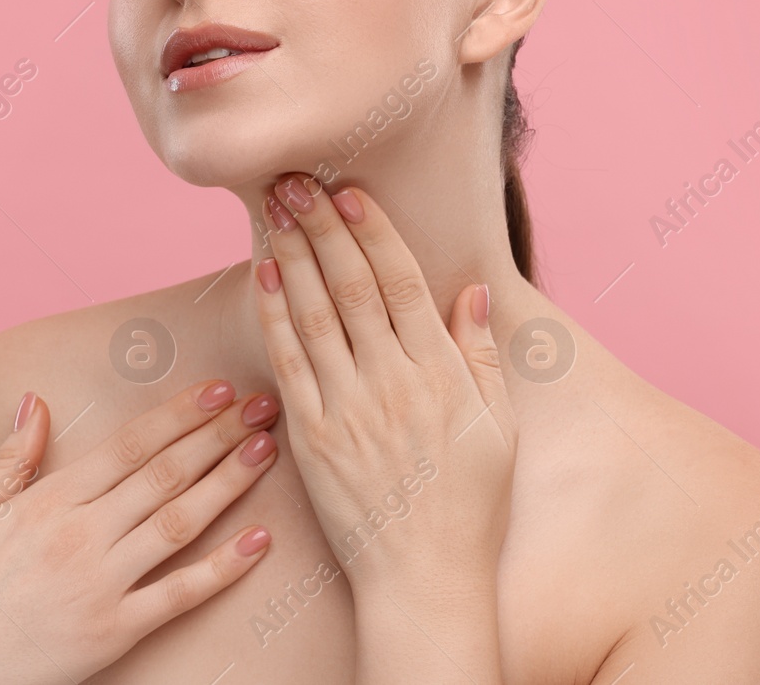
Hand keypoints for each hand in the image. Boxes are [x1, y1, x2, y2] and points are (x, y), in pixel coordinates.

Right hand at [0, 381, 281, 684]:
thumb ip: (10, 458)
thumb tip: (36, 401)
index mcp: (45, 502)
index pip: (128, 445)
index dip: (178, 414)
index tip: (218, 388)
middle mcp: (78, 535)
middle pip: (164, 474)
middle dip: (218, 435)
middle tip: (263, 406)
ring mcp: (98, 584)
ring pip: (179, 522)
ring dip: (228, 483)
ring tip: (265, 451)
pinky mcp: (111, 633)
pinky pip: (178, 596)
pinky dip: (223, 569)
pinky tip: (258, 542)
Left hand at [252, 175, 518, 601]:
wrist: (424, 578)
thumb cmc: (469, 503)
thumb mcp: (495, 426)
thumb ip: (479, 355)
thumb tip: (469, 291)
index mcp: (439, 373)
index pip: (399, 283)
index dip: (372, 232)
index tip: (349, 192)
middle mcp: (390, 382)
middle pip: (349, 286)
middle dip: (320, 226)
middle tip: (296, 180)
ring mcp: (346, 409)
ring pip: (314, 314)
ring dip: (292, 255)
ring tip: (274, 209)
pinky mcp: (311, 437)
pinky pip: (287, 363)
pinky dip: (274, 315)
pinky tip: (264, 275)